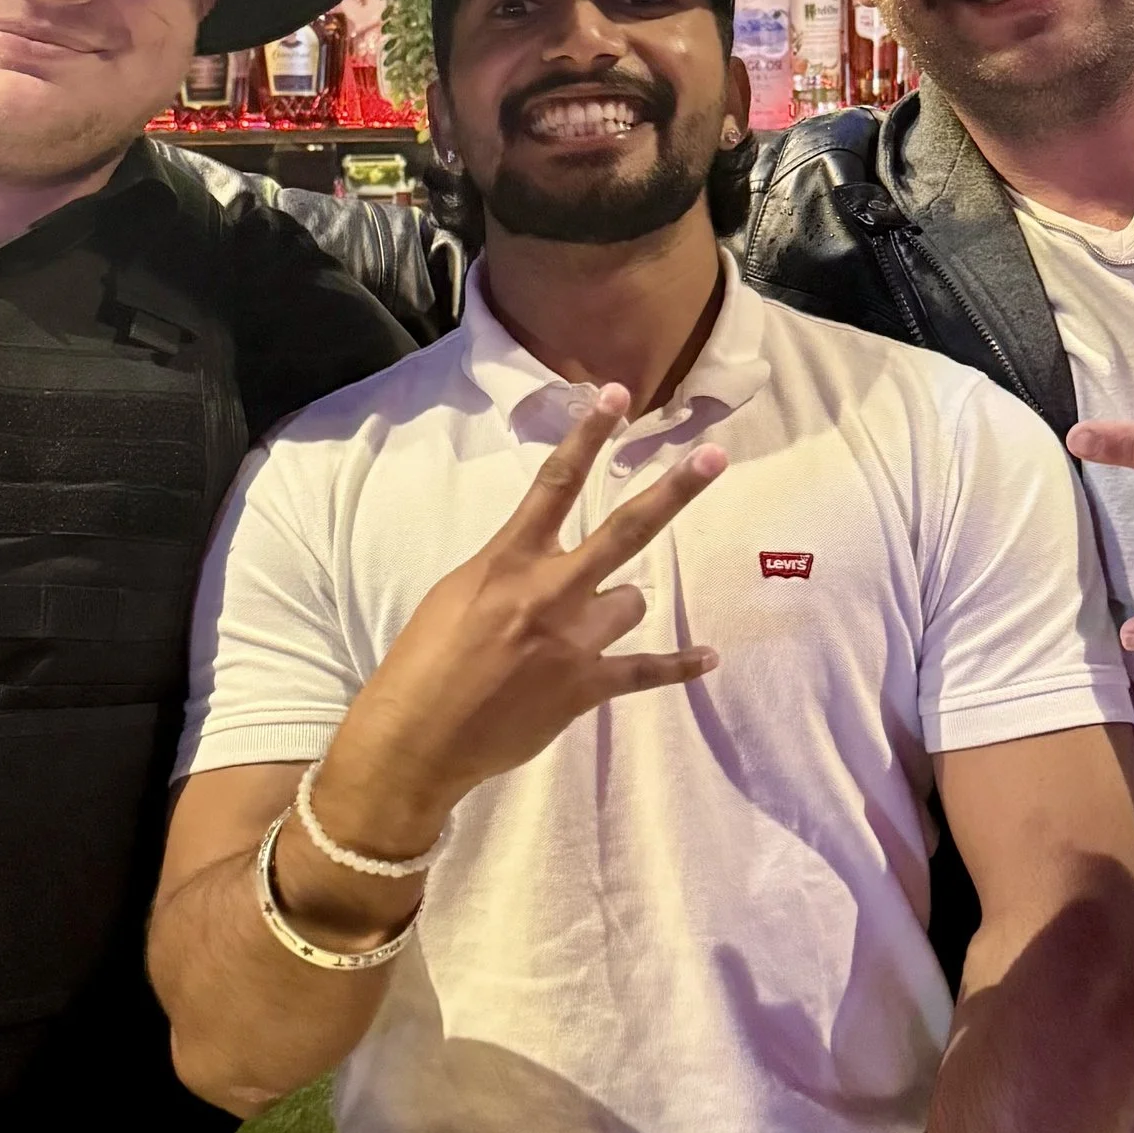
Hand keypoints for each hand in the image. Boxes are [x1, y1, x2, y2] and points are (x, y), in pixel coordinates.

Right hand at [319, 387, 723, 846]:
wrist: (419, 737)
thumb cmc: (424, 659)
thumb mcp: (457, 593)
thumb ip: (508, 569)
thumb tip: (541, 565)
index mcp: (510, 560)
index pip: (555, 482)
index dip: (588, 435)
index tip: (616, 396)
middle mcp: (552, 591)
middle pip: (627, 529)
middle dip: (674, 489)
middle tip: (714, 457)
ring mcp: (577, 641)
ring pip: (631, 601)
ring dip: (615, 606)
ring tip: (582, 627)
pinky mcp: (588, 688)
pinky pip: (647, 671)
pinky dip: (678, 666)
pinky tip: (707, 658)